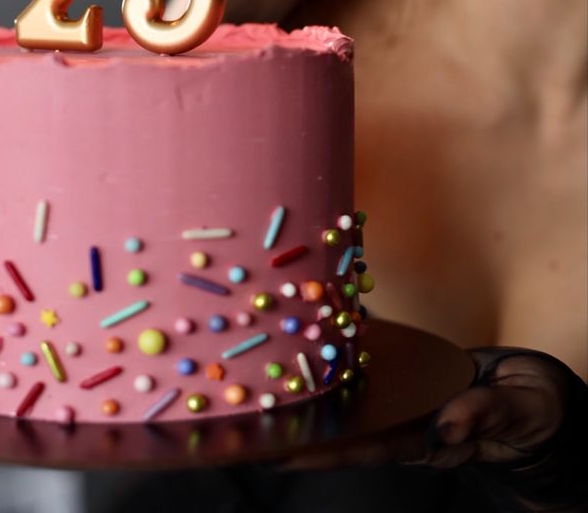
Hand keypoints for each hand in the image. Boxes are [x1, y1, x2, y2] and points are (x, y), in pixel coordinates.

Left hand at [283, 347, 585, 498]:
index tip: (283, 454)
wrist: (537, 395)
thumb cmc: (529, 411)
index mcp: (431, 438)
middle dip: (299, 427)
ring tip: (263, 386)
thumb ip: (485, 416)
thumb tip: (446, 424)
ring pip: (351, 397)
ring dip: (310, 391)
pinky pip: (370, 364)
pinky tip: (310, 335)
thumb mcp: (517, 414)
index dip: (325, 451)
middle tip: (250, 424)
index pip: (369, 448)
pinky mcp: (409, 372)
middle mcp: (408, 421)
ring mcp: (406, 398)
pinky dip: (341, 349)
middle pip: (345, 427)